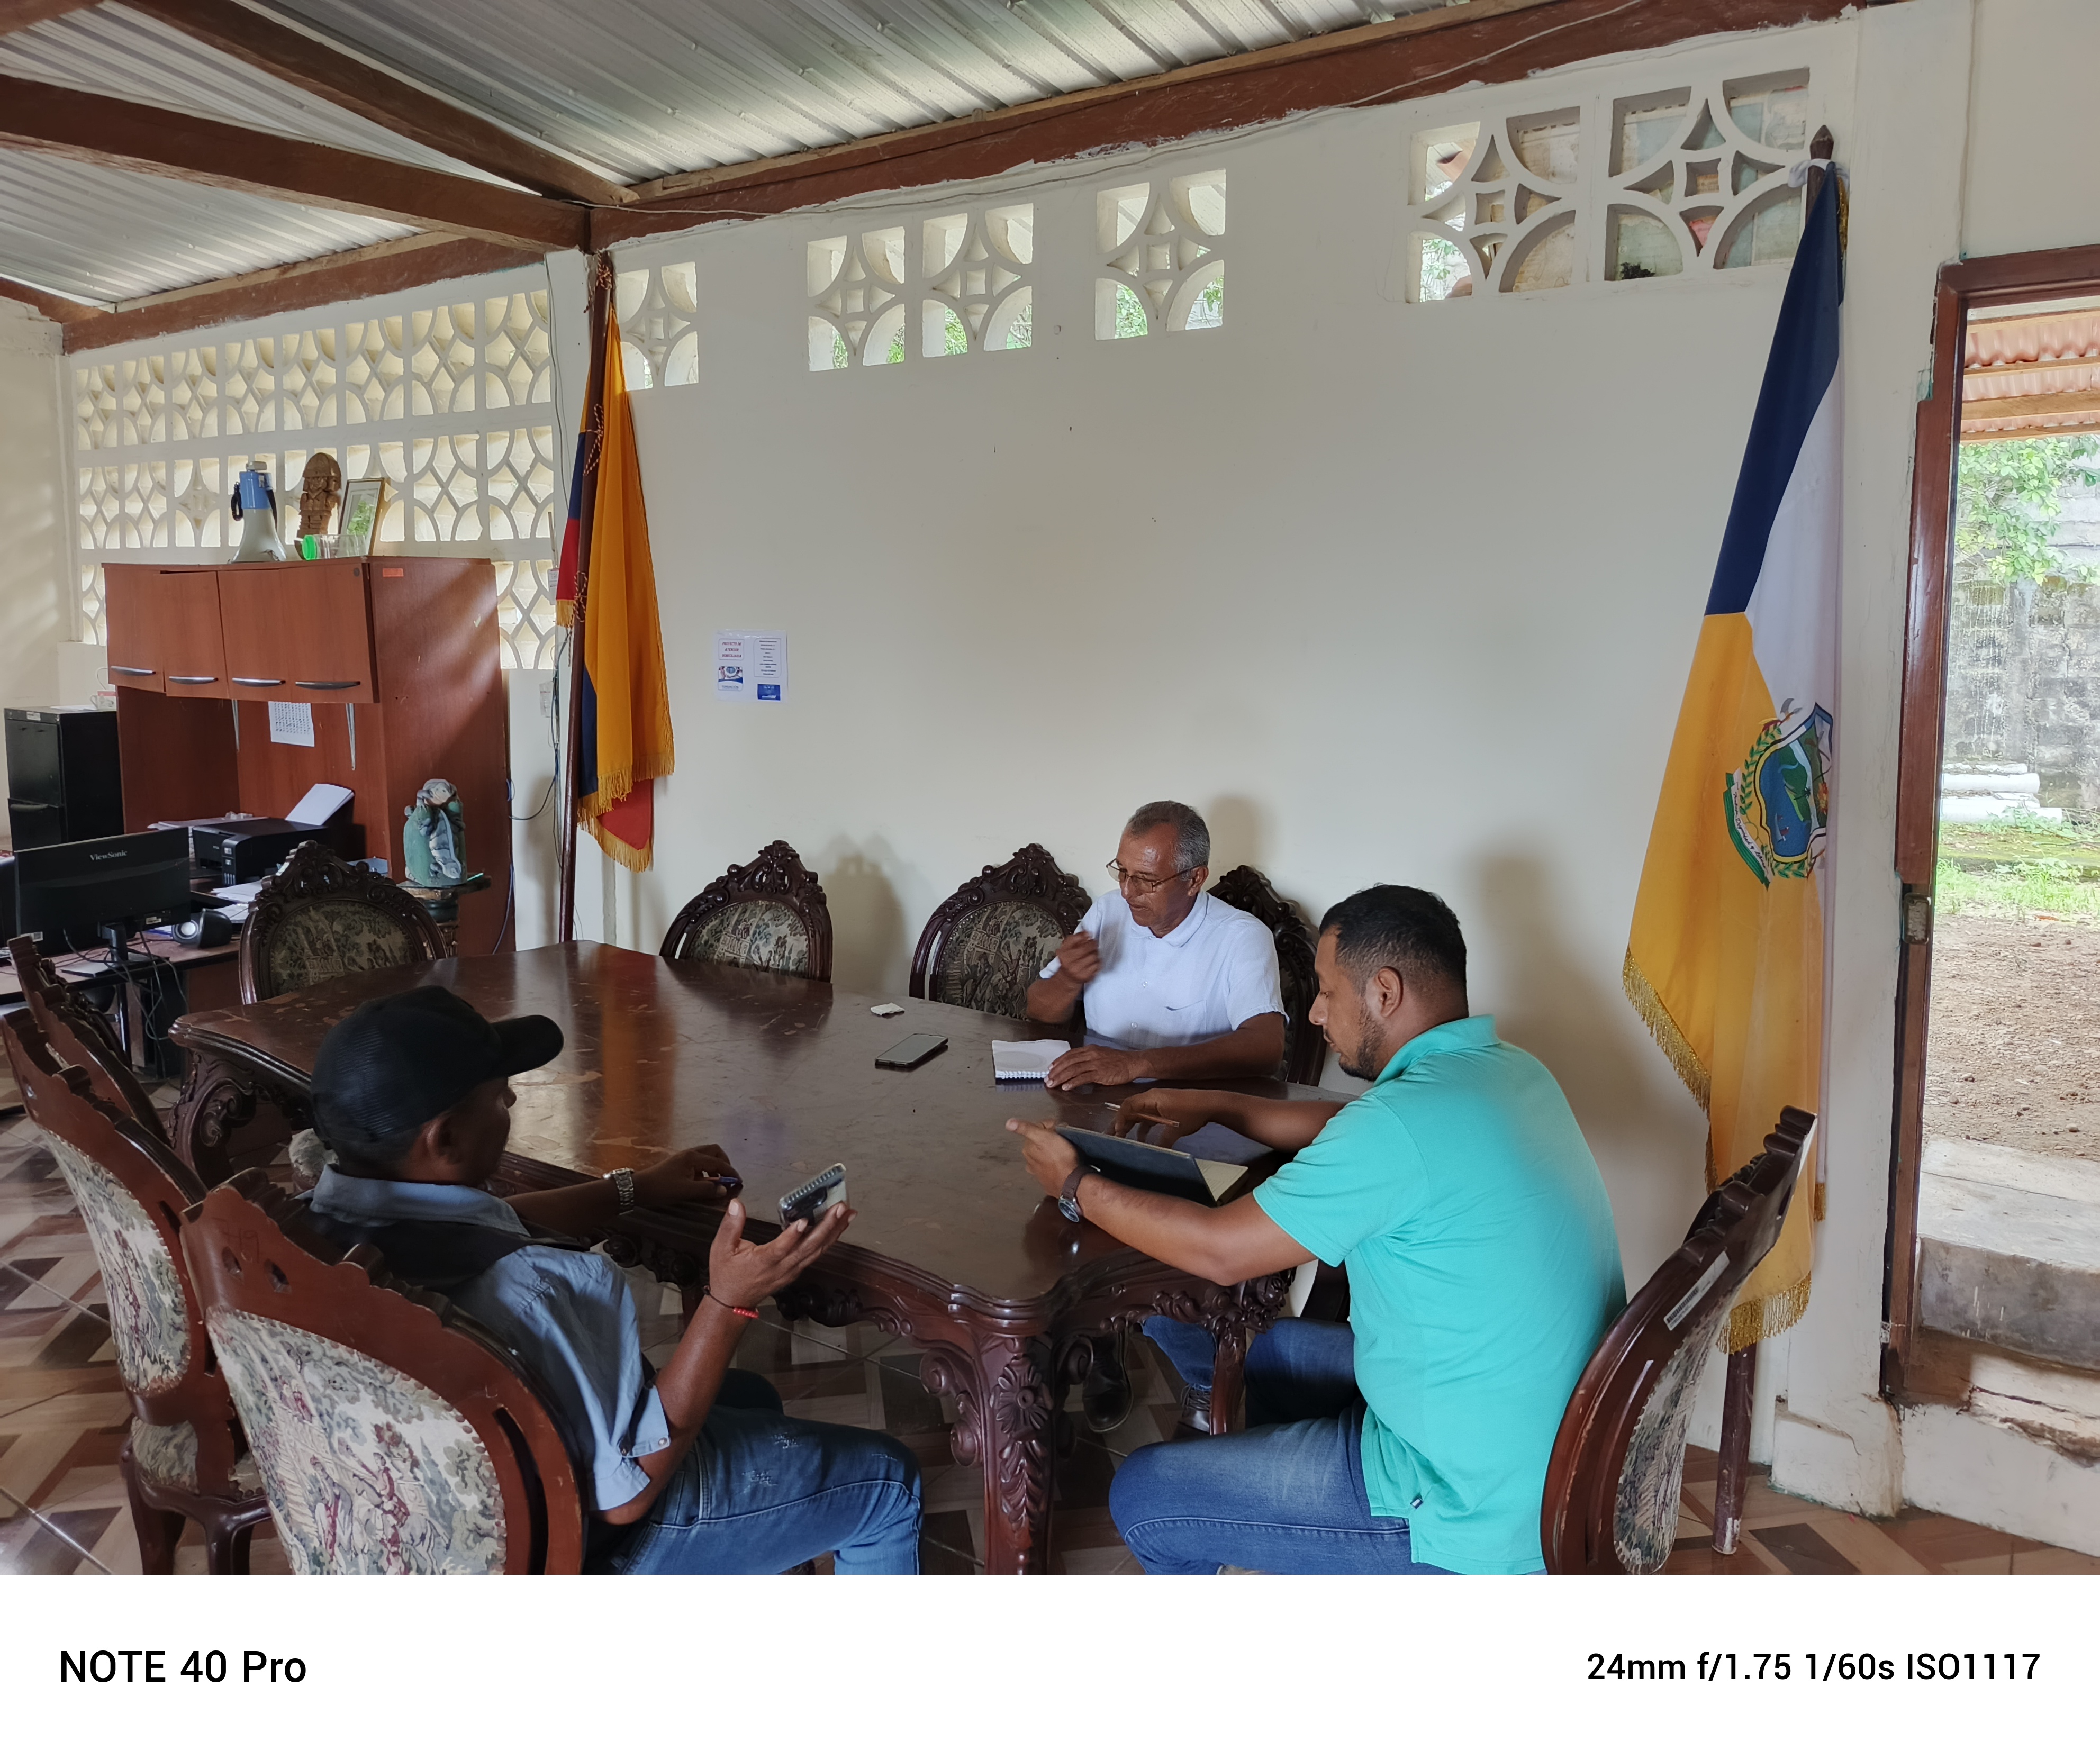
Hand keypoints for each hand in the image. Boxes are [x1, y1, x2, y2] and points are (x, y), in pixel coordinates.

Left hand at [632, 1144, 742, 1208]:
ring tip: (716, 1183)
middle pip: (715, 1152)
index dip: (730, 1172)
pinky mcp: (679, 1164)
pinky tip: (702, 1183)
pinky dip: (705, 1171)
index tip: (738, 1182)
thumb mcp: (686, 1191)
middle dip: (724, 1164)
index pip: (719, 1162)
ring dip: (714, 1167)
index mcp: (693, 1158)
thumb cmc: (661, 1188)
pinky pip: (698, 1163)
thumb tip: (724, 1189)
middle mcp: (690, 1154)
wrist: (638, 1188)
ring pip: (706, 1157)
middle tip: (727, 1178)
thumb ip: (707, 1189)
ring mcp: (684, 1158)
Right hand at [706, 1197, 851, 1309]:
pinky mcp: (796, 1271)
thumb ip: (730, 1226)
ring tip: (847, 1214)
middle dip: (827, 1226)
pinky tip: (838, 1228)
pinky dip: (829, 1240)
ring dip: (834, 1232)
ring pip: (817, 1251)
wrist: (732, 1302)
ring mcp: (792, 1271)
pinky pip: (816, 1255)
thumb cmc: (727, 1275)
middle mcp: (782, 1268)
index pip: (780, 1249)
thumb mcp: (721, 1249)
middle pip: (808, 1248)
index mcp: (763, 1262)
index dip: (792, 1236)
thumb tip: (737, 1205)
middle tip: (840, 1208)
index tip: (804, 1221)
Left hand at [1005, 1117, 1079, 1197]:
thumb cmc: (1059, 1159)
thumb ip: (1025, 1128)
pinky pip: (1052, 1165)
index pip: (1038, 1128)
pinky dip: (1056, 1162)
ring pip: (1046, 1153)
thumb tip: (1009, 1123)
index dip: (1051, 1125)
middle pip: (1041, 1141)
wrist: (1070, 1182)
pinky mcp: (1049, 1179)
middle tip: (1063, 1139)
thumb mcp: (1042, 1137)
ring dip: (1054, 1150)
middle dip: (1052, 1137)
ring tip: (1064, 1150)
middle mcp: (1030, 1161)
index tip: (1059, 1128)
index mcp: (1027, 1149)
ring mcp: (1039, 1171)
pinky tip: (1063, 1162)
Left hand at [1046, 1043, 1148, 1088]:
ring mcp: (1095, 1063)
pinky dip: (1072, 1082)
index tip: (1050, 1068)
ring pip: (1073, 1070)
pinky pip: (1083, 1078)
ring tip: (1053, 1084)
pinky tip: (1066, 1087)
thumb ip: (1089, 1059)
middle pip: (1068, 1062)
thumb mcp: (1102, 1055)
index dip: (1058, 1061)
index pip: (1070, 1054)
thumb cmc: (1119, 1061)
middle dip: (1056, 1071)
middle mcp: (1091, 1055)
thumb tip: (1077, 1066)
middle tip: (1047, 1079)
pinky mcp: (1100, 1073)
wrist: (1133, 1063)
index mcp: (1090, 1049)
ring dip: (1060, 1077)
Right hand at [1052, 930, 1101, 984]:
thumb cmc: (1068, 961)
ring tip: (1093, 953)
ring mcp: (1077, 969)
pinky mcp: (1085, 976)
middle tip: (1093, 944)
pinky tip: (1094, 961)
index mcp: (1063, 953)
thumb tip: (1086, 932)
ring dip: (1095, 953)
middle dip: (1092, 944)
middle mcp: (1069, 961)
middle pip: (1086, 948)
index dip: (1083, 936)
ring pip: (1093, 956)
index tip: (1088, 935)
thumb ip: (1076, 938)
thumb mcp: (1067, 948)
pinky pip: (1096, 965)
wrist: (1067, 978)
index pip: (1074, 940)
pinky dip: (1098, 962)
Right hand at [1110, 1090, 1208, 1145]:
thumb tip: (1150, 1155)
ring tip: (1121, 1140)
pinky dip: (1143, 1128)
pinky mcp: (1164, 1108)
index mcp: (1151, 1098)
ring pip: (1138, 1115)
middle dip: (1120, 1124)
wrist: (1211, 1104)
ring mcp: (1158, 1103)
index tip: (1117, 1133)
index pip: (1128, 1106)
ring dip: (1131, 1127)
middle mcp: (1151, 1098)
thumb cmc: (1192, 1112)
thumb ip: (1161, 1143)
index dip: (1120, 1119)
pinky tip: (1141, 1140)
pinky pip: (1148, 1118)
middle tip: (1110, 1137)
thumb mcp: (1175, 1129)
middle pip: (1130, 1110)